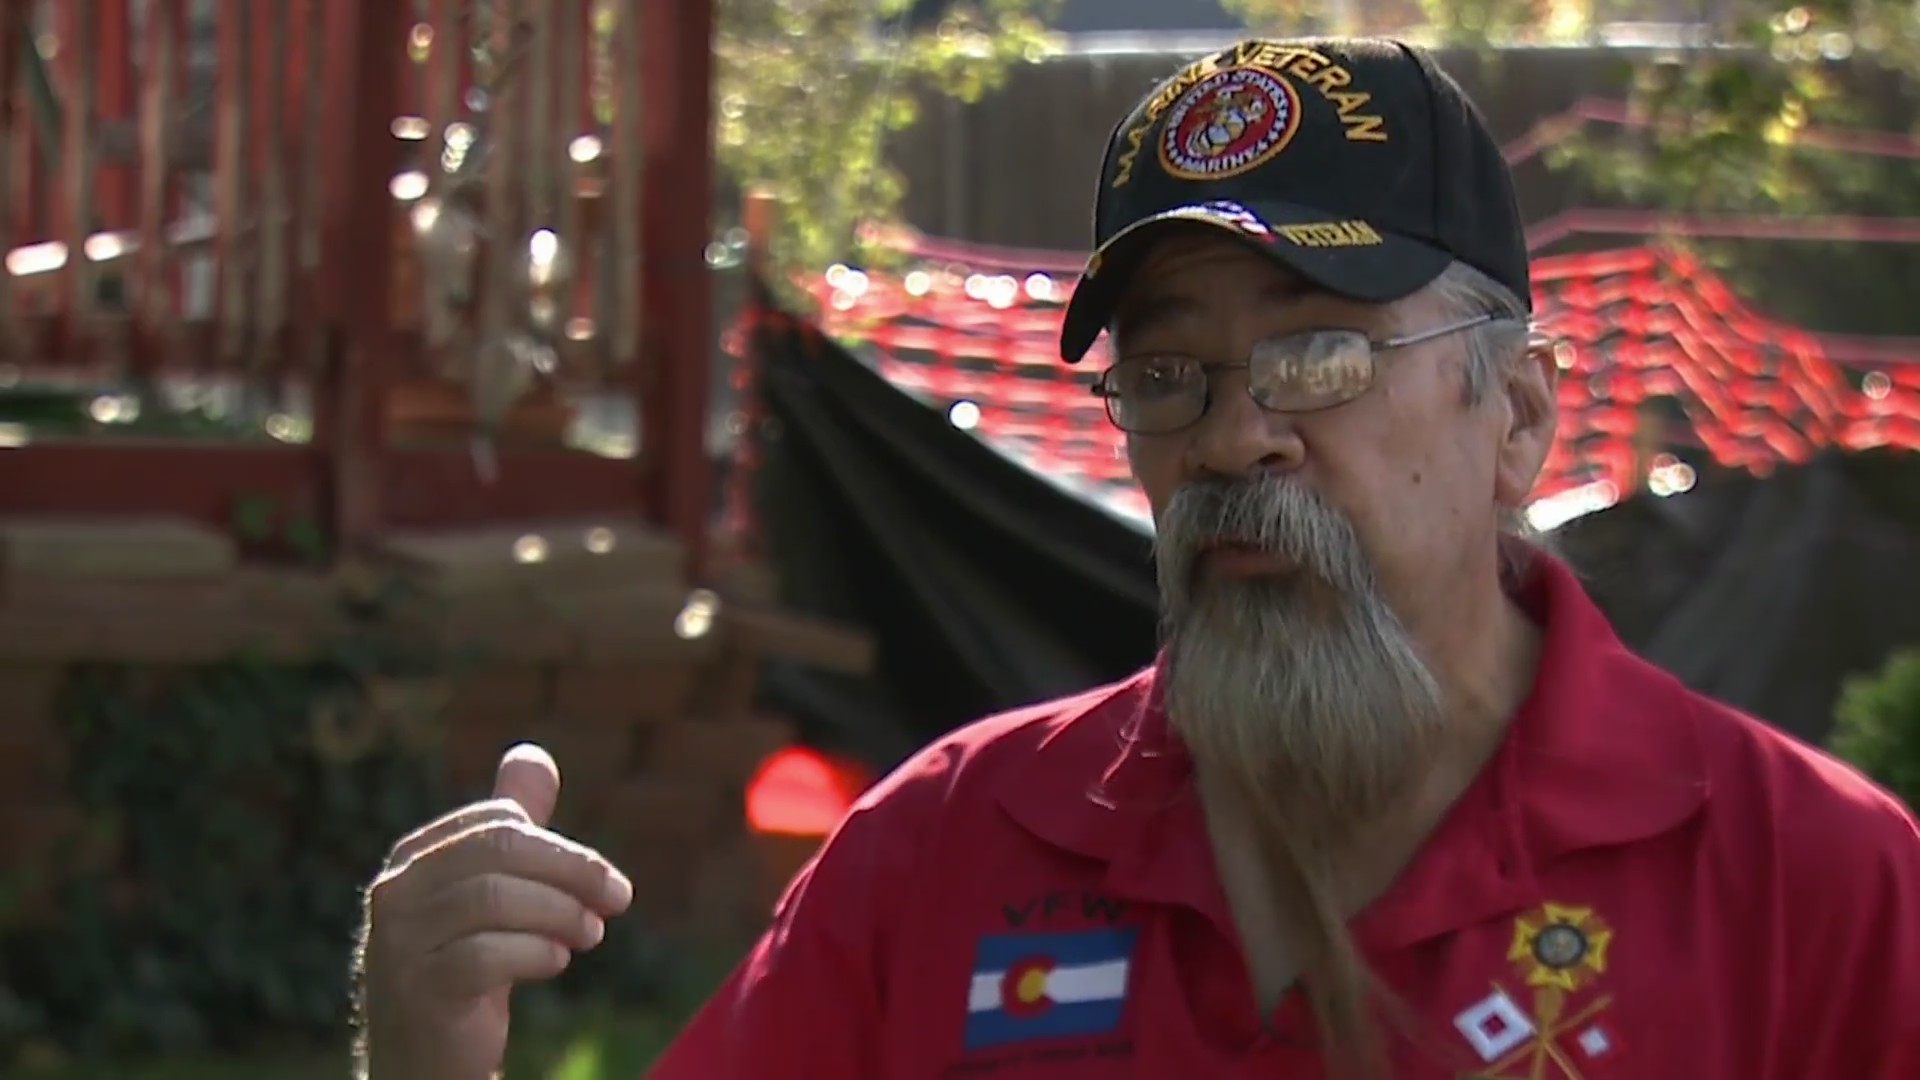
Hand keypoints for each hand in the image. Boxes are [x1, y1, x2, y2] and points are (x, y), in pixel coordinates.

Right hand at [358, 743, 633, 1079]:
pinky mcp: (418, 991)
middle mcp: (395, 893)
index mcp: (413, 859)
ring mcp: (399, 943)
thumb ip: (511, 831)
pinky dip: (536, 953)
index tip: (606, 883)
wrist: (424, 1064)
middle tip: (617, 900)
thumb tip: (533, 755)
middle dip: (571, 871)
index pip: (497, 821)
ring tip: (591, 936)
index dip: (563, 848)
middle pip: (498, 848)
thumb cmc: (463, 972)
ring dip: (560, 914)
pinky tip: (557, 962)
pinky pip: (485, 956)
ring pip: (492, 898)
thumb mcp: (488, 896)